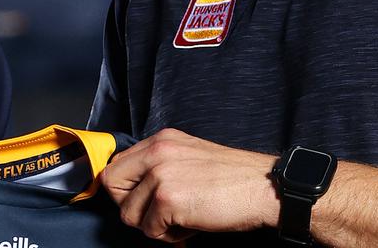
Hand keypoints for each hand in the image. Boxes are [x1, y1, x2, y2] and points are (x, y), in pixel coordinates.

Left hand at [100, 128, 278, 241]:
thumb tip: (135, 187)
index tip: (142, 202)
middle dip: (132, 207)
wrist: (264, 188)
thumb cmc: (233, 178)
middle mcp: (157, 152)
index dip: (126, 189)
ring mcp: (160, 174)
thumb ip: (161, 164)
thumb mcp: (190, 156)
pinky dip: (169, 237)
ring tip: (180, 221)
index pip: (117, 164)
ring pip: (129, 214)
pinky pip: (150, 230)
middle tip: (159, 215)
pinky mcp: (167, 199)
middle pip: (112, 186)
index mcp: (161, 140)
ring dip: (153, 226)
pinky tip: (190, 227)